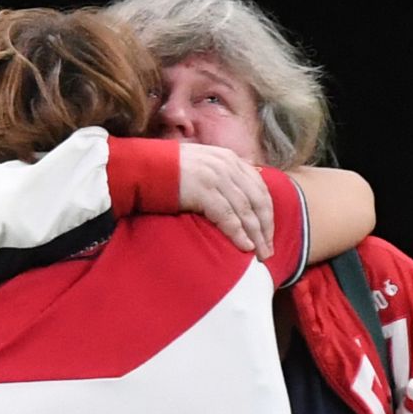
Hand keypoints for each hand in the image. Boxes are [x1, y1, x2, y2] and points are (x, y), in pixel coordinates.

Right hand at [177, 143, 273, 259]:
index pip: (259, 187)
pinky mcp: (204, 191)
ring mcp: (217, 177)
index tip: (268, 233)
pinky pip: (228, 216)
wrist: (143, 168)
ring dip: (256, 235)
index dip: (267, 213)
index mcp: (229, 159)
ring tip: (261, 254)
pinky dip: (238, 233)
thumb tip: (233, 197)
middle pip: (257, 200)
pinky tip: (245, 247)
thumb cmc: (167, 173)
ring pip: (246, 210)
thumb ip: (220, 176)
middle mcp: (228, 165)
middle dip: (266, 228)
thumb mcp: (201, 166)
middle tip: (269, 251)